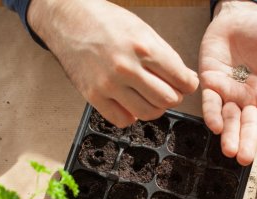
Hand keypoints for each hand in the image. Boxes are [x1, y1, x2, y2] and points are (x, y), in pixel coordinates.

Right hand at [28, 0, 198, 126]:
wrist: (69, 20)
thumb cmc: (106, 22)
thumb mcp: (143, 30)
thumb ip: (167, 56)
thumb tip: (187, 80)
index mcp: (143, 48)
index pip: (181, 80)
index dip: (188, 85)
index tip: (185, 84)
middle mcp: (126, 68)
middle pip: (167, 99)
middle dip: (173, 97)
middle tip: (168, 90)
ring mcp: (108, 84)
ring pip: (147, 113)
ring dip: (154, 108)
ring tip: (150, 97)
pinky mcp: (93, 95)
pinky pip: (122, 119)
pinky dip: (131, 115)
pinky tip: (130, 103)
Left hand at [199, 0, 256, 164]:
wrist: (237, 17)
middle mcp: (248, 99)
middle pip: (249, 125)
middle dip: (247, 142)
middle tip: (245, 159)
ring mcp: (228, 93)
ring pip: (229, 119)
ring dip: (229, 136)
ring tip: (229, 151)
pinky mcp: (210, 84)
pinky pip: (210, 102)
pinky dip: (212, 114)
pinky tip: (215, 126)